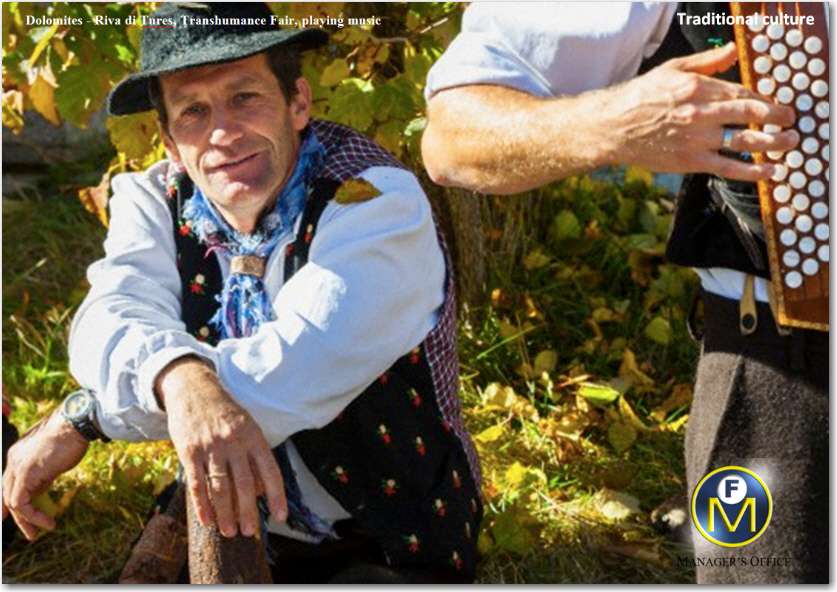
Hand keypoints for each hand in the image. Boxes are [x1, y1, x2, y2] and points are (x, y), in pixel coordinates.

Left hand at [2, 411, 88, 539]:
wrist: (75, 425)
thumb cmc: (70, 439)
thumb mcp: (53, 460)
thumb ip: (42, 474)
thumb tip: (39, 491)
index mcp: (18, 455)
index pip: (8, 483)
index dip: (9, 502)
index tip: (13, 516)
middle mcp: (13, 460)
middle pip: (6, 493)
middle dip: (14, 516)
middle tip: (28, 532)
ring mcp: (17, 466)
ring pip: (12, 501)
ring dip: (26, 521)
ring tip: (37, 533)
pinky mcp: (25, 474)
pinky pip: (21, 503)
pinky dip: (32, 516)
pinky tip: (47, 521)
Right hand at [156, 356, 286, 537]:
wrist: (193, 389)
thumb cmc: (224, 413)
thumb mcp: (247, 426)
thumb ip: (254, 455)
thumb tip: (261, 491)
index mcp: (253, 435)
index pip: (270, 470)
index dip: (277, 495)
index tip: (280, 516)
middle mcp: (234, 441)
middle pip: (244, 484)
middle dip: (248, 512)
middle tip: (249, 531)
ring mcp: (211, 446)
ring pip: (220, 487)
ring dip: (226, 513)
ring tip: (230, 532)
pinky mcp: (189, 451)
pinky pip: (196, 483)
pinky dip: (202, 505)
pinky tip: (207, 521)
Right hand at [610, 42, 798, 180]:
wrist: (612, 128)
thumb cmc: (639, 98)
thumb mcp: (672, 70)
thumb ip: (706, 62)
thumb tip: (732, 52)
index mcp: (698, 87)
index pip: (742, 91)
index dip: (763, 98)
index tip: (773, 103)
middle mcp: (701, 112)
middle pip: (751, 113)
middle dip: (778, 117)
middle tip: (791, 120)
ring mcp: (697, 139)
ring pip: (745, 140)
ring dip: (773, 143)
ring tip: (789, 143)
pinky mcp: (690, 161)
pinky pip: (729, 167)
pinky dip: (752, 170)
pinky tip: (769, 170)